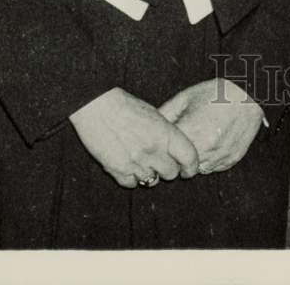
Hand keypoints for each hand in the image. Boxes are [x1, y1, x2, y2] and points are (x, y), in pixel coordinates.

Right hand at [69, 87, 199, 187]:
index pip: (189, 157)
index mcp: (165, 133)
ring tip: (143, 162)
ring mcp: (135, 162)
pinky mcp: (117, 170)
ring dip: (150, 174)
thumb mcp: (154, 114)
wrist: (97, 106)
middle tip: (162, 163)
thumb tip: (175, 148)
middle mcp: (153, 150)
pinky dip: (132, 178)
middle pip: (171, 173)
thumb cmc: (126, 106)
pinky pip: (132, 184)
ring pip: (152, 181)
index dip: (191, 166)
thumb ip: (166, 133)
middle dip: (169, 169)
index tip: (189, 169)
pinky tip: (129, 165)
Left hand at [158, 79, 262, 174]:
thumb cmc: (215, 92)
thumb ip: (165, 115)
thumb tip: (150, 129)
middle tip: (181, 141)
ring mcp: (219, 156)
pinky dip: (208, 159)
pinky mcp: (230, 160)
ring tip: (198, 139)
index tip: (163, 143)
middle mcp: (205, 148)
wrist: (250, 94)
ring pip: (196, 170)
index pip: (166, 154)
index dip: (162, 149)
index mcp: (190, 131)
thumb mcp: (186, 97)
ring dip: (192, 160)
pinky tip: (210, 142)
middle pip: (179, 165)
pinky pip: (212, 168)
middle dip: (176, 156)